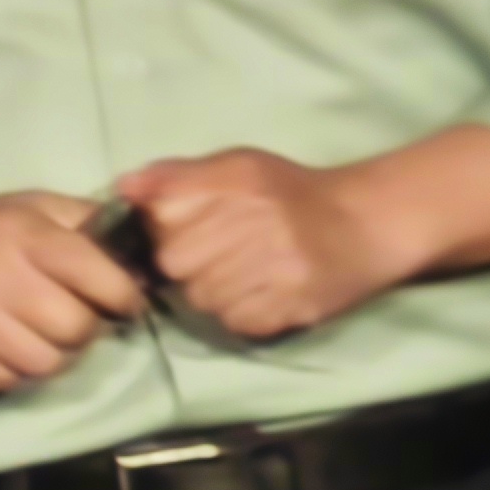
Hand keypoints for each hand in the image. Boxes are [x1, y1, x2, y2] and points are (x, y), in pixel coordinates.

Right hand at [0, 190, 149, 394]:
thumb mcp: (24, 206)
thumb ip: (82, 221)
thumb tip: (144, 252)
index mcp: (22, 233)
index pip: (104, 280)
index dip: (122, 296)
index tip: (118, 300)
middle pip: (79, 330)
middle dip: (83, 328)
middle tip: (66, 316)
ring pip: (49, 364)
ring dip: (50, 353)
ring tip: (33, 332)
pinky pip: (10, 382)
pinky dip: (13, 370)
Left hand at [118, 150, 412, 339]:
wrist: (365, 224)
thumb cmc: (290, 191)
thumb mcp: (236, 166)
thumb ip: (176, 174)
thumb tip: (123, 187)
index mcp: (236, 182)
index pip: (161, 217)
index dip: (162, 227)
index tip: (177, 229)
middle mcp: (254, 224)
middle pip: (175, 263)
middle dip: (184, 263)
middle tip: (210, 256)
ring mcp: (275, 271)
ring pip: (201, 298)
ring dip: (209, 291)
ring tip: (239, 274)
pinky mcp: (291, 308)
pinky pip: (235, 323)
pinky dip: (238, 314)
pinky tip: (259, 294)